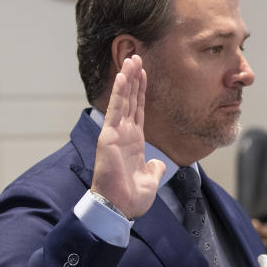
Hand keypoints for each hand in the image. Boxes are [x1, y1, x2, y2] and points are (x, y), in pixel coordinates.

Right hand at [91, 55, 165, 218]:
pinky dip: (119, 93)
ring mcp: (115, 134)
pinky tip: (123, 77)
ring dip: (128, 79)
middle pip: (130, 100)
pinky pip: (116, 111)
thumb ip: (154, 170)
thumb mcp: (149, 181)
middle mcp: (123, 135)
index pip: (138, 111)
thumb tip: (158, 166)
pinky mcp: (109, 137)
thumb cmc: (130, 199)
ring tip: (132, 59)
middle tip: (137, 57)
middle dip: (134, 79)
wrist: (118, 209)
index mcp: (133, 143)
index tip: (144, 74)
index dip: (141, 92)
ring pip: (123, 100)